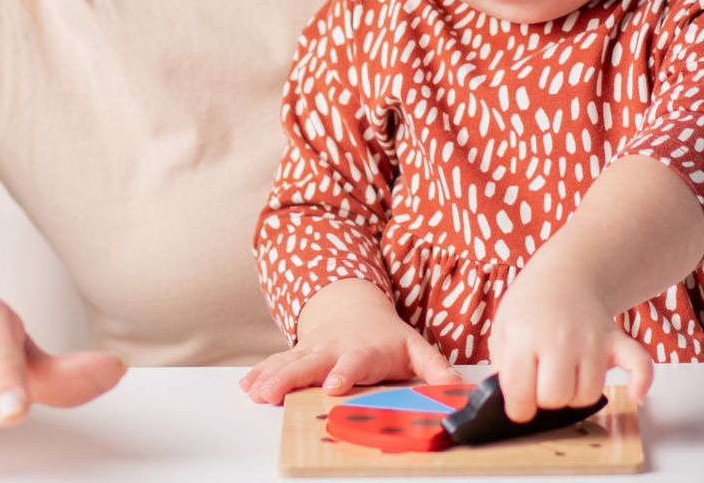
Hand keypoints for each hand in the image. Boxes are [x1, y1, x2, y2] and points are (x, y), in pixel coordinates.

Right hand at [240, 278, 460, 404]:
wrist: (354, 310)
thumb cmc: (386, 338)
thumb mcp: (415, 349)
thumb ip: (435, 368)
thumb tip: (456, 388)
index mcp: (364, 351)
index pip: (354, 362)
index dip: (344, 373)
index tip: (333, 386)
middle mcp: (334, 350)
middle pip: (310, 363)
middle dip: (291, 378)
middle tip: (273, 394)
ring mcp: (312, 351)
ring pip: (288, 363)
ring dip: (270, 377)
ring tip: (255, 393)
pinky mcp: (297, 354)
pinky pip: (276, 363)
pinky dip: (260, 373)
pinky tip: (247, 385)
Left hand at [487, 255, 653, 423]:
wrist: (566, 274)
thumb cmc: (532, 307)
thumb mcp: (503, 330)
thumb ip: (503, 367)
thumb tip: (508, 401)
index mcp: (524, 336)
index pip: (520, 392)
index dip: (518, 408)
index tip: (519, 406)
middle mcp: (559, 338)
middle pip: (556, 397)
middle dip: (547, 401)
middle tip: (542, 385)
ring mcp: (590, 339)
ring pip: (588, 394)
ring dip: (577, 394)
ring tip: (568, 377)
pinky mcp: (616, 341)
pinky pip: (639, 366)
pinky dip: (641, 383)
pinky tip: (635, 395)